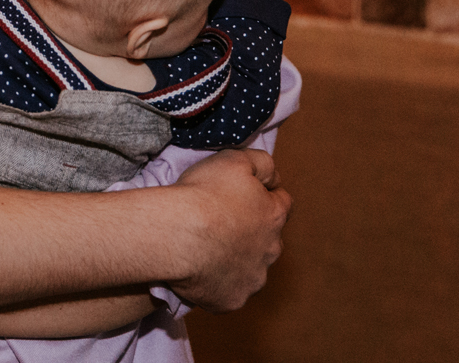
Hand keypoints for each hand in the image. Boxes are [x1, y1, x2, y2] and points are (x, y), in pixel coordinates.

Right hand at [164, 150, 290, 312]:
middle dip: (252, 232)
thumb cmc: (204, 194)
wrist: (176, 235)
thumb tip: (273, 177)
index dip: (265, 197)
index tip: (244, 195)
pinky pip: (229, 291)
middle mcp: (270, 250)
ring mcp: (252, 279)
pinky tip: (200, 271)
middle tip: (221, 222)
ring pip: (251, 268)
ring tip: (207, 249)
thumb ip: (262, 163)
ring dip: (237, 259)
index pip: (282, 203)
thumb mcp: (235, 159)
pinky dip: (219, 282)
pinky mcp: (232, 300)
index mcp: (273, 216)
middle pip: (268, 239)